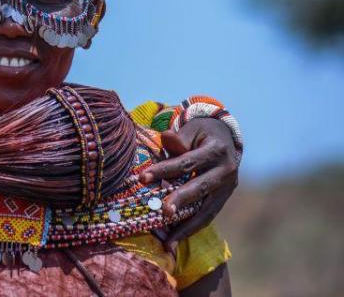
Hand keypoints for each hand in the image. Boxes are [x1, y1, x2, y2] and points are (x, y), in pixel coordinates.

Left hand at [138, 117, 239, 251]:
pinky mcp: (224, 199)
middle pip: (200, 188)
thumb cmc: (200, 133)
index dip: (165, 170)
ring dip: (187, 226)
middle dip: (180, 201)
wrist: (225, 138)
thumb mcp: (191, 129)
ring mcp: (227, 187)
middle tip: (163, 212)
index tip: (143, 178)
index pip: (187, 162)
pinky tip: (176, 238)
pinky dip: (192, 228)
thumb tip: (166, 138)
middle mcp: (226, 171)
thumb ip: (178, 138)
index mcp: (216, 150)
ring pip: (207, 209)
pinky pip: (208, 216)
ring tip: (169, 241)